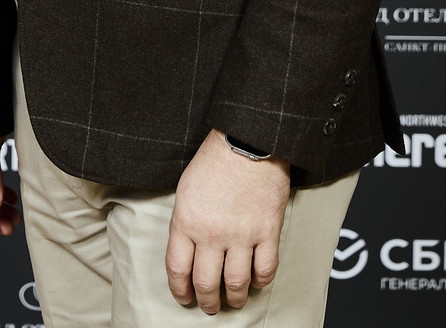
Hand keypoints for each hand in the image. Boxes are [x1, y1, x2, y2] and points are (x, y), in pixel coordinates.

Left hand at [166, 130, 290, 312]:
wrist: (248, 140)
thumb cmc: (214, 160)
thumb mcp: (186, 190)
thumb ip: (185, 223)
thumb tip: (189, 252)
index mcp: (186, 221)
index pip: (178, 270)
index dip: (180, 290)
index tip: (185, 297)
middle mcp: (211, 233)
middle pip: (206, 283)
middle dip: (207, 301)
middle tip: (210, 306)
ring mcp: (242, 234)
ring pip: (236, 283)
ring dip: (235, 298)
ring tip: (235, 300)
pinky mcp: (268, 231)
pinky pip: (266, 269)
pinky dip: (261, 281)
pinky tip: (257, 281)